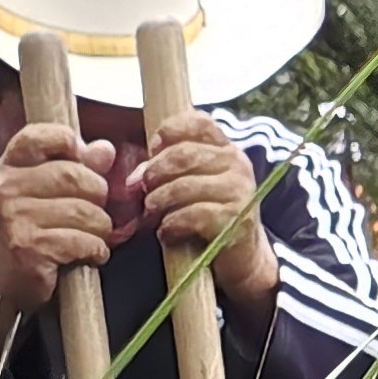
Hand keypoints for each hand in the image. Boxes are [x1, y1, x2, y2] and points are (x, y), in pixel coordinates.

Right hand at [0, 117, 117, 319]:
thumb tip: (104, 149)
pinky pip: (82, 240)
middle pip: (74, 175)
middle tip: (94, 213)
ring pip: (84, 211)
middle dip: (97, 197)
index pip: (39, 136)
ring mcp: (15, 217)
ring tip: (91, 237)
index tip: (82, 159)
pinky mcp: (28, 247)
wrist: (10, 280)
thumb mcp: (49, 192)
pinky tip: (89, 254)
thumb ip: (77, 166)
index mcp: (10, 167)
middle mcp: (7, 188)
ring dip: (100, 228)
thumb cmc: (34, 231)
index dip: (68, 142)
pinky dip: (96, 249)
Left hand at [135, 108, 277, 324]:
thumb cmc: (210, 214)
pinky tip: (167, 231)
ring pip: (184, 185)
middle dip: (154, 172)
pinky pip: (192, 214)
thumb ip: (167, 169)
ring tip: (152, 211)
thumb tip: (134, 176)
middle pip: (184, 154)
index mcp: (226, 148)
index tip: (153, 148)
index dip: (171, 130)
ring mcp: (239, 191)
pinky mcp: (235, 219)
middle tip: (141, 188)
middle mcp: (237, 164)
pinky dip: (172, 224)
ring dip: (158, 200)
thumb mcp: (193, 183)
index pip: (199, 122)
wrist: (243, 255)